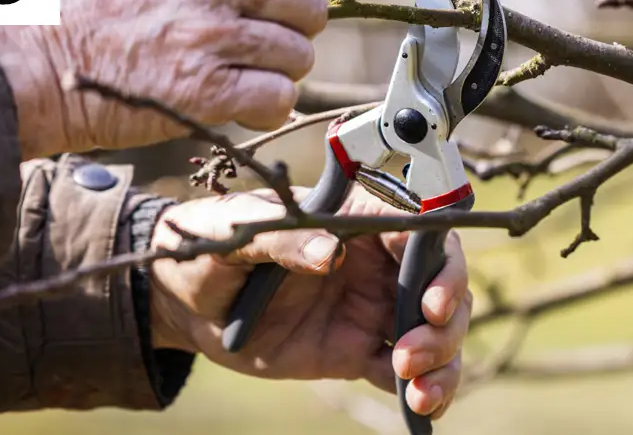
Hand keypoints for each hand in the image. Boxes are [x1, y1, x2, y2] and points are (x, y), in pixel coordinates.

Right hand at [0, 0, 326, 159]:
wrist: (36, 63)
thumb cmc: (88, 14)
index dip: (274, 8)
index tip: (251, 27)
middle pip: (305, 12)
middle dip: (290, 38)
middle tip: (261, 57)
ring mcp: (210, 35)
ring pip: (297, 57)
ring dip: (277, 77)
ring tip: (241, 83)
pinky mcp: (206, 90)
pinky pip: (279, 97)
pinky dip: (269, 109)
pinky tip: (242, 109)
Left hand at [149, 186, 471, 418]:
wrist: (187, 300)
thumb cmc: (213, 247)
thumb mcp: (238, 233)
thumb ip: (281, 238)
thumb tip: (327, 252)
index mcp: (352, 222)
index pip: (418, 233)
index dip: (441, 265)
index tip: (431, 301)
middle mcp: (371, 264)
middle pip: (439, 285)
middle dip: (445, 321)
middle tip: (412, 350)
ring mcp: (367, 308)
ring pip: (432, 332)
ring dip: (441, 359)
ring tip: (417, 388)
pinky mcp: (354, 350)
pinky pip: (401, 370)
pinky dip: (422, 391)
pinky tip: (420, 409)